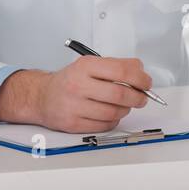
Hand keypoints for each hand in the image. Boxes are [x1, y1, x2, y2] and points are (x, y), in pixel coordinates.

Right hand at [0, 56, 151, 132]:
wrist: (41, 96)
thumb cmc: (71, 80)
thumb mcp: (91, 64)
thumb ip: (117, 66)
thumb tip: (142, 74)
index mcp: (86, 66)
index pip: (123, 71)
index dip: (141, 79)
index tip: (147, 83)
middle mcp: (78, 85)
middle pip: (120, 94)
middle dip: (138, 97)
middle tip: (142, 98)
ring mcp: (74, 106)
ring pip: (114, 112)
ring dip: (126, 110)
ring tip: (124, 105)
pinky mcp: (72, 124)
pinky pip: (104, 125)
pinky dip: (113, 120)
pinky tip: (110, 114)